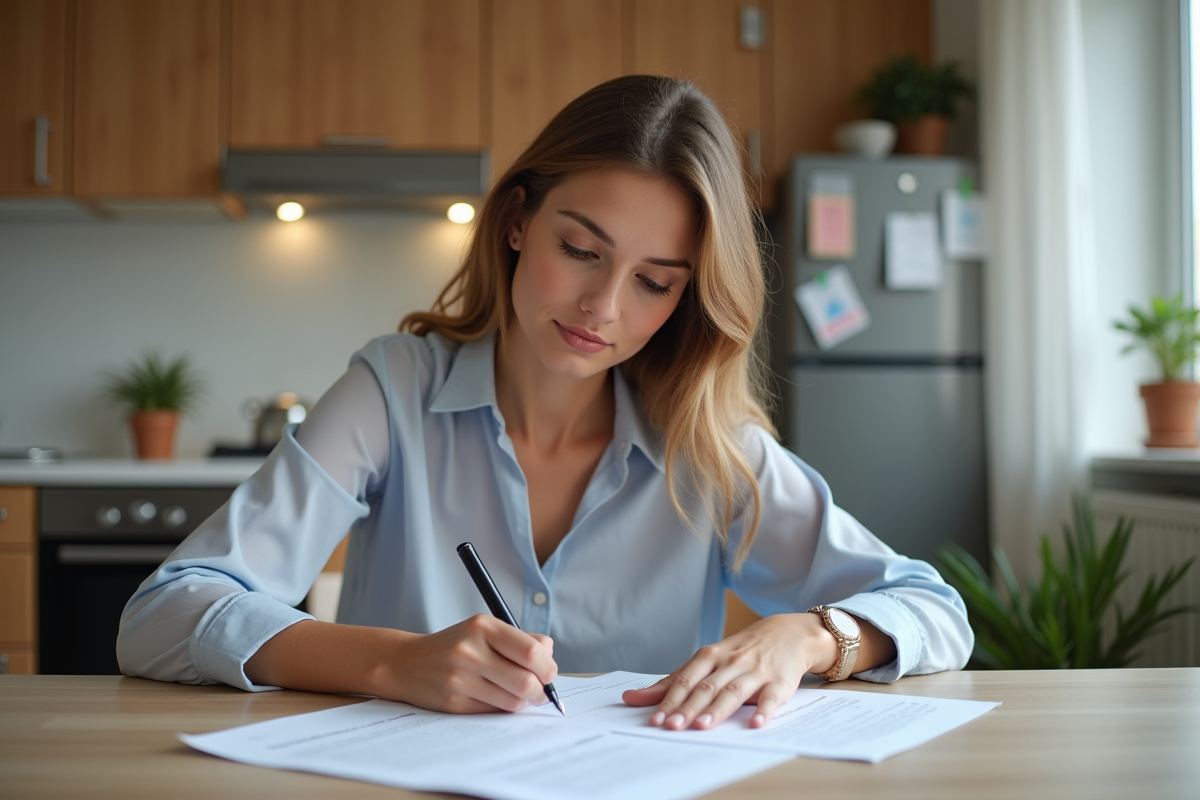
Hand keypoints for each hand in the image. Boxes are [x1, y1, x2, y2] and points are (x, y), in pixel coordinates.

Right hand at [382, 615, 558, 713]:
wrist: (406, 663)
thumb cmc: (453, 646)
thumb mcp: (483, 630)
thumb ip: (520, 639)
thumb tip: (549, 652)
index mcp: (482, 627)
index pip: (531, 651)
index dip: (548, 667)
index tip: (549, 672)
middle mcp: (470, 651)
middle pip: (525, 681)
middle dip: (541, 690)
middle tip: (541, 691)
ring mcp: (460, 679)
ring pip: (512, 701)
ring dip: (523, 701)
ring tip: (518, 694)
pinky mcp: (454, 702)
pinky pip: (493, 711)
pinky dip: (502, 708)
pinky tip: (496, 698)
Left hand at [621, 613, 837, 729]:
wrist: (788, 633)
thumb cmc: (741, 651)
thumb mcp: (706, 661)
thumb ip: (671, 682)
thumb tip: (632, 698)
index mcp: (710, 657)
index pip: (686, 680)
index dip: (670, 700)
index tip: (656, 719)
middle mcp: (731, 662)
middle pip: (706, 687)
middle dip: (688, 707)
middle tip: (672, 726)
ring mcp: (756, 671)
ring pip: (734, 691)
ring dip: (718, 709)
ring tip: (703, 726)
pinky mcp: (780, 682)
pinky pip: (772, 697)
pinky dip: (764, 710)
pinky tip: (756, 724)